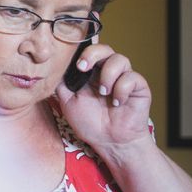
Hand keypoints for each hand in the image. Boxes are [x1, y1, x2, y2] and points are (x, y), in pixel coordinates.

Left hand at [55, 43, 155, 163]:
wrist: (109, 142)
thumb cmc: (89, 122)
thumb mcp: (67, 101)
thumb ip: (61, 83)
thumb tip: (52, 67)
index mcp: (91, 73)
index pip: (88, 51)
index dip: (81, 50)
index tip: (74, 62)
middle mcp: (108, 71)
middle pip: (104, 49)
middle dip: (92, 54)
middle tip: (83, 68)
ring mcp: (124, 78)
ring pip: (120, 59)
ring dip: (108, 75)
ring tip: (103, 93)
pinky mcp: (139, 87)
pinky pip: (132, 78)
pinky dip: (122, 90)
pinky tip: (117, 103)